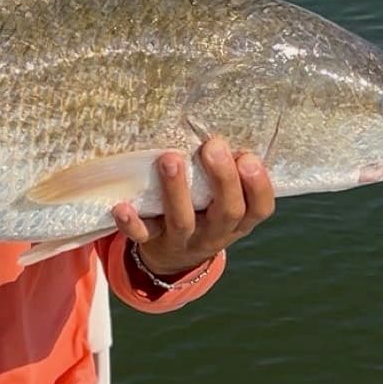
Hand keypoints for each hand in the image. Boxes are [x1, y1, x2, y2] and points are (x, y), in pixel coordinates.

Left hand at [111, 135, 274, 279]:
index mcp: (238, 220)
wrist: (174, 259)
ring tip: (170, 158)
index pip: (260, 208)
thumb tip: (227, 124)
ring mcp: (183, 239)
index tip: (249, 158)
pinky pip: (143, 235)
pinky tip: (122, 206)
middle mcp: (215, 232)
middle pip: (226, 212)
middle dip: (222, 179)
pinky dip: (132, 223)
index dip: (258, 186)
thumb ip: (229, 172)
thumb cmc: (204, 212)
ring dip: (177, 190)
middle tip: (214, 146)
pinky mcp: (153, 241)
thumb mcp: (224, 200)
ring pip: (183, 220)